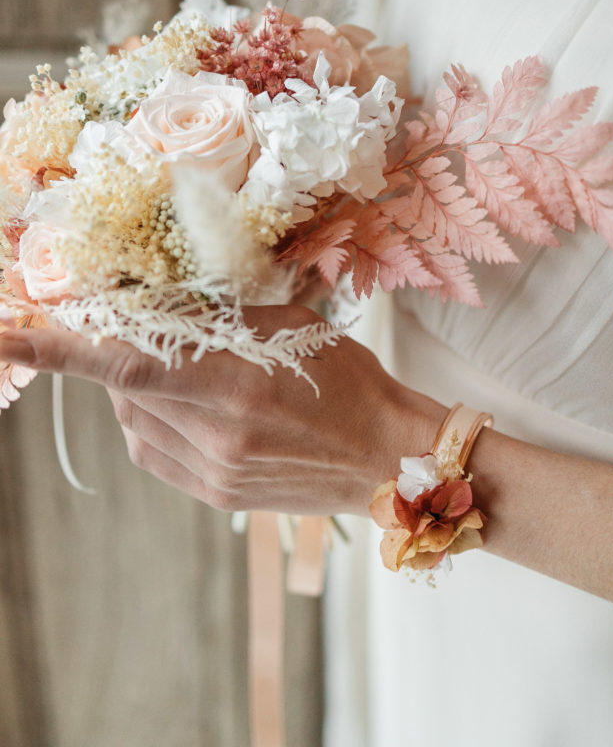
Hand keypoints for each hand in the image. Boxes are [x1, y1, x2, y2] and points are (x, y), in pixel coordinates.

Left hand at [0, 307, 445, 514]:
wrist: (387, 458)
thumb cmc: (350, 380)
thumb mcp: (290, 327)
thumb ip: (219, 318)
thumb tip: (156, 305)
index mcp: (236, 382)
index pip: (125, 364)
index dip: (57, 351)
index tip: (3, 337)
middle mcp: (216, 432)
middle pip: (125, 387)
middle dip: (120, 352)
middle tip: (147, 327)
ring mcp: (212, 470)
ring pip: (134, 419)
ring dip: (140, 388)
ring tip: (191, 371)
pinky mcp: (214, 493)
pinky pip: (153, 449)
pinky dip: (156, 419)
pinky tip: (192, 405)